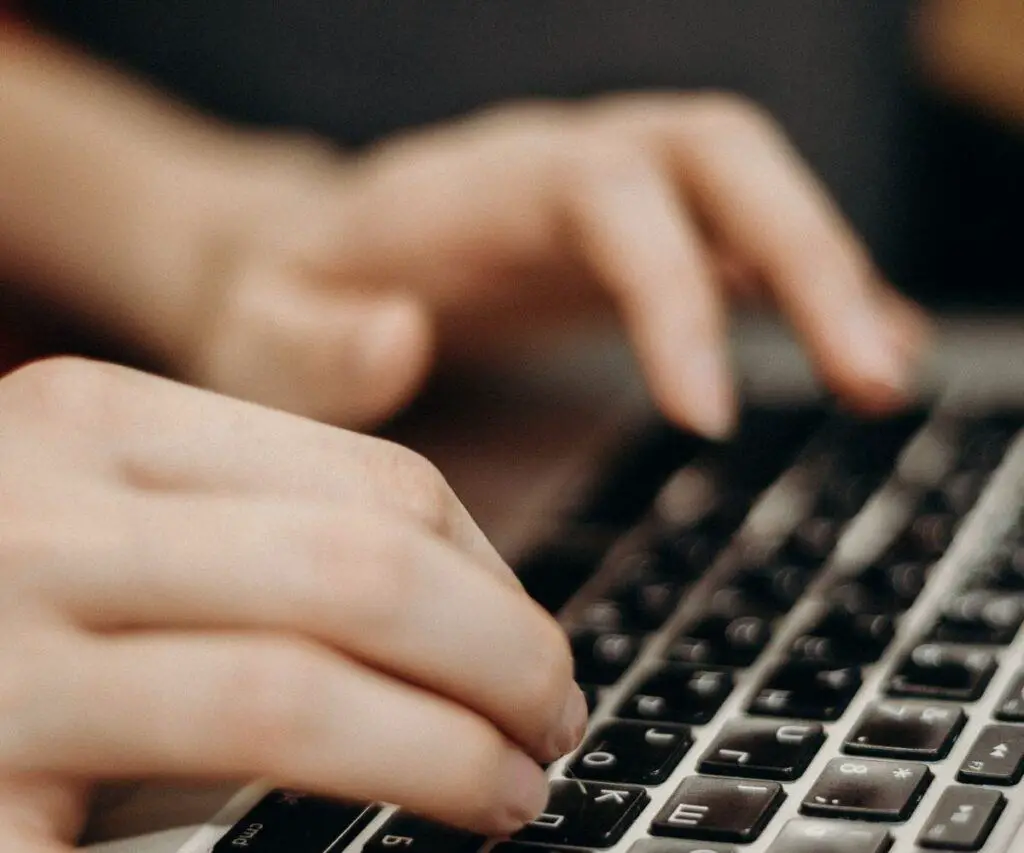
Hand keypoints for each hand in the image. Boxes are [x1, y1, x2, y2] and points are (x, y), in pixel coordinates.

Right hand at [0, 357, 584, 849]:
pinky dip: (348, 809)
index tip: (530, 647)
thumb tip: (464, 586)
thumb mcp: (109, 514)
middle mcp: (39, 511)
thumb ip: (248, 522)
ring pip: (300, 684)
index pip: (378, 485)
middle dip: (505, 655)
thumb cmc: (2, 597)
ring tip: (509, 791)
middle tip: (552, 723)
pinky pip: (208, 803)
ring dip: (449, 744)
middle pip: (367, 567)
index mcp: (95, 422)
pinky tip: (399, 833)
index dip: (494, 578)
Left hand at [185, 93, 927, 433]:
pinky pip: (738, 244)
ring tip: (883, 379)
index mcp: (474, 185)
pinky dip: (805, 292)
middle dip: (806, 255)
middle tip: (870, 381)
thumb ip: (309, 345)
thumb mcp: (257, 338)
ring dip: (831, 272)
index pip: (605, 194)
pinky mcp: (629, 244)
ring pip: (749, 191)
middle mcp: (559, 168)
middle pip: (717, 157)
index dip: (669, 290)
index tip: (704, 417)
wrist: (298, 264)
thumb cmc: (277, 307)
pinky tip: (857, 352)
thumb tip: (400, 335)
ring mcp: (605, 201)